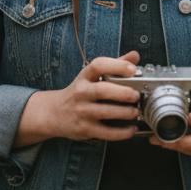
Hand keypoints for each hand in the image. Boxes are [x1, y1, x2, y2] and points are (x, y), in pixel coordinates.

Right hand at [13, 51, 141, 146]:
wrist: (54, 113)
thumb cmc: (79, 92)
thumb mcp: (92, 77)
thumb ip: (114, 66)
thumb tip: (135, 56)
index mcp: (85, 77)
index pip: (98, 66)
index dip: (116, 66)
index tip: (132, 69)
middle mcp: (81, 92)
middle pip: (102, 90)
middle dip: (123, 92)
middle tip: (136, 95)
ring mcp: (82, 111)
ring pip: (105, 112)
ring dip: (124, 113)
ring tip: (136, 112)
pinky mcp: (84, 129)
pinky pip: (105, 132)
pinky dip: (121, 133)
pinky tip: (131, 129)